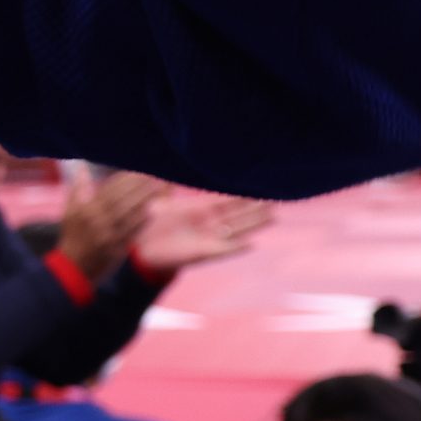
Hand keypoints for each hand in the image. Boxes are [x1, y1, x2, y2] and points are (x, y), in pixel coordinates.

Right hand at [56, 165, 158, 281]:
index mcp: (86, 209)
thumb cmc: (73, 236)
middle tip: (157, 175)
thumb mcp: (70, 211)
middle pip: (122, 198)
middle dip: (140, 185)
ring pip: (130, 213)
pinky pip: (134, 231)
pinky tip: (155, 210)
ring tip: (161, 187)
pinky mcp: (117, 248)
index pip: (109, 189)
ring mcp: (108, 235)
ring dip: (147, 199)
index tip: (140, 170)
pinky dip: (144, 220)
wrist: (74, 267)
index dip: (126, 178)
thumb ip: (78, 188)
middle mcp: (97, 220)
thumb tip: (81, 167)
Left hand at [133, 192, 274, 273]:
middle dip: (255, 207)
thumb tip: (166, 168)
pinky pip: (225, 250)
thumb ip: (168, 187)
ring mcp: (209, 238)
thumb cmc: (152, 225)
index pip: (226, 199)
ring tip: (273, 216)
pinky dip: (237, 247)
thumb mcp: (161, 202)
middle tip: (276, 198)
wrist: (144, 249)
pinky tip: (252, 244)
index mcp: (200, 209)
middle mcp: (209, 223)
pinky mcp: (205, 253)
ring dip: (254, 224)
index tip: (259, 185)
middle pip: (238, 213)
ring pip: (237, 229)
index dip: (242, 194)